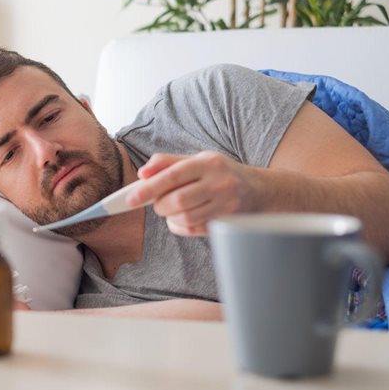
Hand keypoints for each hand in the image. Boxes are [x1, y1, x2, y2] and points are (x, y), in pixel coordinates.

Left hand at [126, 151, 260, 235]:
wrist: (259, 191)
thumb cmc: (220, 173)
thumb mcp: (198, 159)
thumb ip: (167, 162)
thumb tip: (142, 173)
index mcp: (208, 163)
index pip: (172, 176)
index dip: (148, 189)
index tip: (130, 199)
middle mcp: (219, 183)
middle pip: (177, 200)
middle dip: (160, 205)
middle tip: (158, 203)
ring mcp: (224, 205)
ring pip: (184, 218)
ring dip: (169, 216)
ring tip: (172, 208)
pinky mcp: (225, 223)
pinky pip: (192, 229)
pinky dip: (179, 225)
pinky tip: (182, 217)